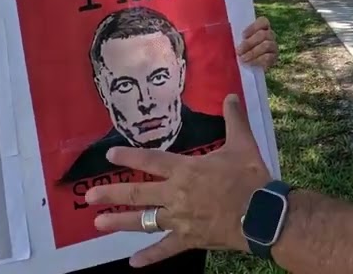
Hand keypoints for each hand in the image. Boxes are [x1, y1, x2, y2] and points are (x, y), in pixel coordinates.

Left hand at [86, 94, 270, 266]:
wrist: (262, 214)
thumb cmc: (250, 178)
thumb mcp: (243, 144)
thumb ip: (234, 119)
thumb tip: (231, 95)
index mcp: (185, 170)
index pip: (150, 160)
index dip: (128, 156)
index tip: (109, 155)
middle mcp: (176, 194)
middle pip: (138, 193)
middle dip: (112, 193)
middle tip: (90, 196)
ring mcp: (180, 219)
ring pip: (144, 221)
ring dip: (120, 222)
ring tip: (98, 224)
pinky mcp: (189, 239)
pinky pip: (165, 248)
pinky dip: (150, 256)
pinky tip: (133, 262)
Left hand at [237, 17, 277, 68]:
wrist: (247, 67)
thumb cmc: (240, 50)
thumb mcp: (236, 40)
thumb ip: (234, 35)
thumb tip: (223, 31)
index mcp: (262, 27)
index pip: (263, 21)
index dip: (253, 27)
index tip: (242, 35)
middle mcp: (270, 35)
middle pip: (263, 34)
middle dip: (249, 43)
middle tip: (238, 51)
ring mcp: (273, 46)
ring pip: (267, 45)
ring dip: (253, 52)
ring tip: (243, 59)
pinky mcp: (274, 58)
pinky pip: (269, 57)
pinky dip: (258, 60)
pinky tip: (250, 63)